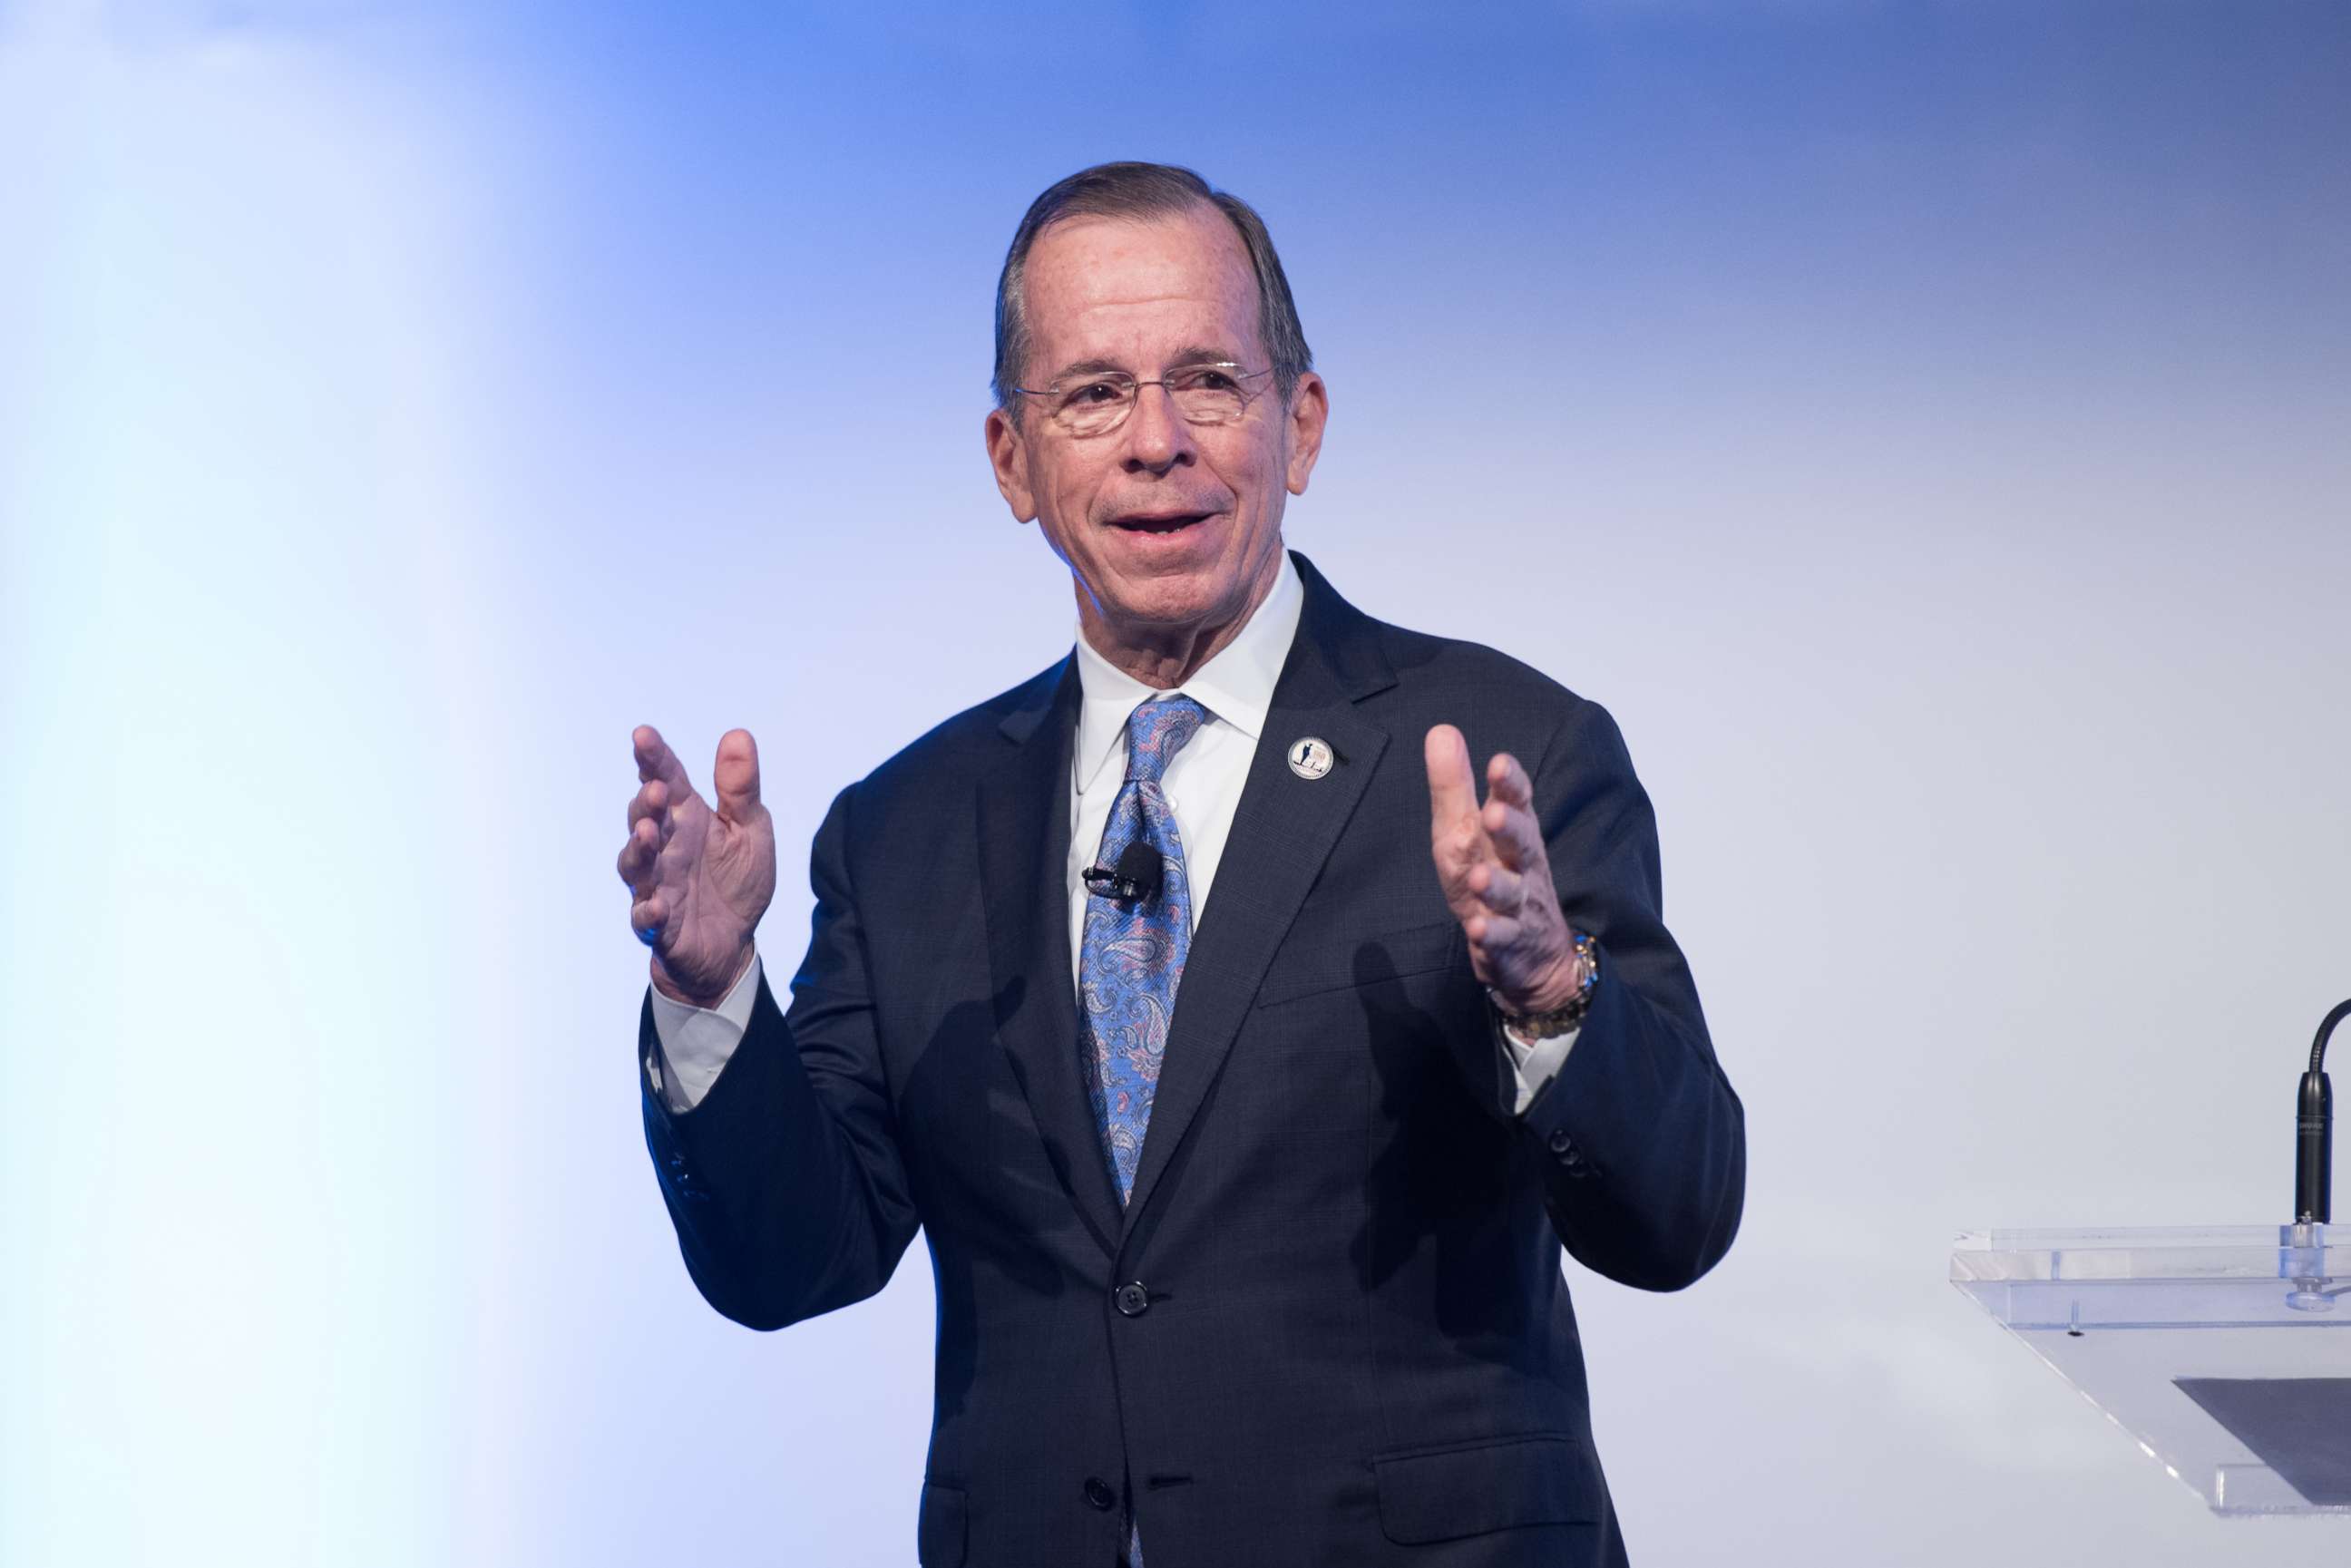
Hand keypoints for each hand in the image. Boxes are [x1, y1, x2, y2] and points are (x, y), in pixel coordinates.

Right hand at [618, 725, 777, 1007]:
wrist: (733, 943)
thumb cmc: (736, 880)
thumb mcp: (749, 829)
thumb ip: (740, 788)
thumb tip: (738, 735)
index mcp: (687, 818)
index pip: (666, 779)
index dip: (653, 759)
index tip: (643, 735)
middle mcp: (664, 847)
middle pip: (644, 817)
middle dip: (646, 803)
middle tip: (657, 790)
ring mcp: (656, 884)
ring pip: (635, 864)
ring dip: (639, 848)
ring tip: (649, 831)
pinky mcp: (658, 924)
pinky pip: (645, 918)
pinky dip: (648, 911)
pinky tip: (658, 905)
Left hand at [1425, 724, 1580, 1014]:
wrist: (1533, 952)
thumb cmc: (1495, 874)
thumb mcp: (1468, 829)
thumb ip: (1455, 786)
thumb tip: (1441, 731)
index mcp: (1513, 832)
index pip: (1518, 803)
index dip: (1511, 784)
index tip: (1499, 763)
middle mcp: (1521, 865)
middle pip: (1522, 844)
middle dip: (1510, 828)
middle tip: (1495, 814)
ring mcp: (1519, 906)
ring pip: (1511, 894)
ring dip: (1496, 886)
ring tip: (1479, 878)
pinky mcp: (1510, 943)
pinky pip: (1502, 939)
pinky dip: (1490, 935)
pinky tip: (1475, 929)